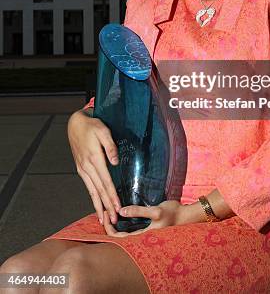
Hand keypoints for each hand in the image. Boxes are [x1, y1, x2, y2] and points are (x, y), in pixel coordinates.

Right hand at [67, 110, 120, 225]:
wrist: (75, 125)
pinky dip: (92, 198)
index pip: (106, 181)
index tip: (118, 207)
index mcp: (94, 159)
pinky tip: (96, 206)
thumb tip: (115, 161)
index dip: (112, 196)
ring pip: (92, 192)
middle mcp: (87, 167)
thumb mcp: (103, 131)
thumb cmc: (92, 126)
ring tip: (105, 220)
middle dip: (107, 207)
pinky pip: (88, 187)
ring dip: (99, 206)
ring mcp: (82, 169)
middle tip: (114, 221)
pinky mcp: (81, 169)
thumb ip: (110, 146)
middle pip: (99, 190)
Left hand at [103, 200, 202, 236]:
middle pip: (120, 237)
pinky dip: (124, 221)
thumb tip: (121, 211)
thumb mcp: (156, 211)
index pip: (119, 238)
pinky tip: (122, 213)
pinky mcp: (147, 226)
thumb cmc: (173, 213)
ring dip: (116, 224)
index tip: (106, 216)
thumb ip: (139, 211)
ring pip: (125, 231)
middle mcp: (142, 236)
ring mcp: (144, 231)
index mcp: (143, 236)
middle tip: (105, 213)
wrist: (187, 215)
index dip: (109, 229)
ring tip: (110, 213)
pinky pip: (131, 227)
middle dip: (110, 226)